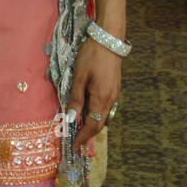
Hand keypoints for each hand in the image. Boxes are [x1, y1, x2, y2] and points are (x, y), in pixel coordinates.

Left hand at [68, 37, 120, 152]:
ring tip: (79, 128)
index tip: (74, 146)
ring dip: (92, 124)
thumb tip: (72, 119)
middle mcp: (111, 100)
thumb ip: (76, 99)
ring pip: (103, 116)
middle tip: (75, 141)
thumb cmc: (91, 56)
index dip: (82, 138)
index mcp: (101, 99)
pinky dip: (96, 114)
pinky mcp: (115, 88)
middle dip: (87, 134)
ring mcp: (115, 94)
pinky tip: (87, 111)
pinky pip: (106, 108)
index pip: (92, 126)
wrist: (109, 39)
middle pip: (99, 124)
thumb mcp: (79, 77)